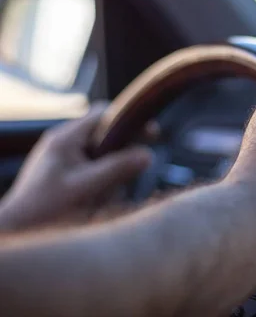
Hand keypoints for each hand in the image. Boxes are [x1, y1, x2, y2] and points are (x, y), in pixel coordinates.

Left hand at [0, 104, 152, 230]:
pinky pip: (93, 169)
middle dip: (123, 151)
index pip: (103, 114)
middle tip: (139, 165)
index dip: (129, 120)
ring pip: (102, 154)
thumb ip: (117, 169)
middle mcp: (63, 142)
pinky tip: (97, 201)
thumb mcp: (86, 187)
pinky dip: (102, 182)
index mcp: (65, 137)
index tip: (151, 133)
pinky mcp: (63, 173)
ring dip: (112, 172)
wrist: (15, 229)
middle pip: (106, 134)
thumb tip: (149, 155)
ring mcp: (63, 157)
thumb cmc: (44, 209)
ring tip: (106, 195)